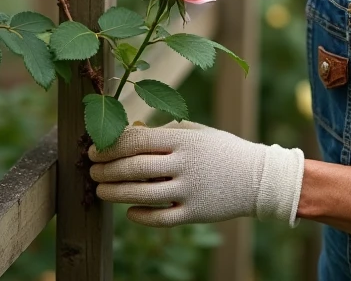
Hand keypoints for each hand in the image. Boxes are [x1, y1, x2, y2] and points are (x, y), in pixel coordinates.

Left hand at [88, 121, 304, 226]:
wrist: (258, 178)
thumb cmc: (222, 150)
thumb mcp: (197, 132)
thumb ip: (167, 132)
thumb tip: (129, 135)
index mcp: (183, 139)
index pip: (136, 140)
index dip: (110, 145)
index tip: (94, 150)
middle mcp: (184, 163)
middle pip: (134, 167)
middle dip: (106, 169)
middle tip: (91, 171)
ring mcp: (189, 190)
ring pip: (141, 194)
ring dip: (115, 193)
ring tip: (100, 191)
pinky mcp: (194, 213)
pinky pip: (160, 218)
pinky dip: (141, 216)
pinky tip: (130, 211)